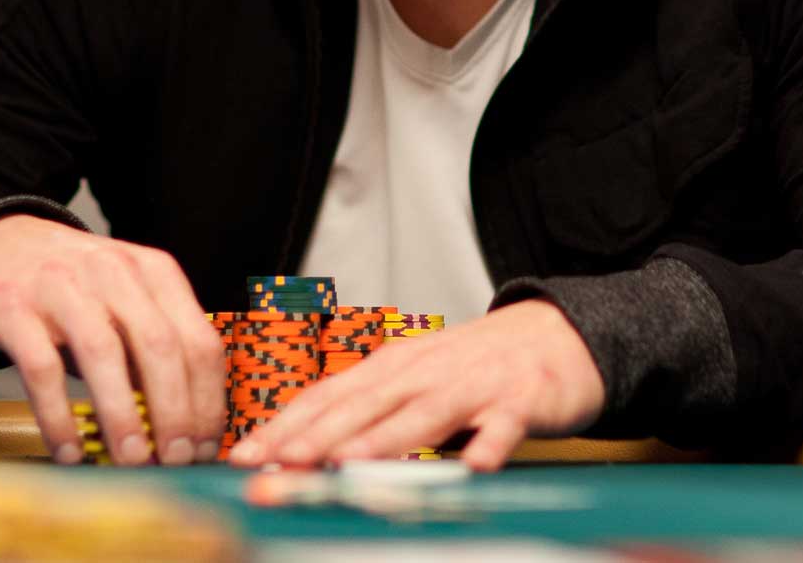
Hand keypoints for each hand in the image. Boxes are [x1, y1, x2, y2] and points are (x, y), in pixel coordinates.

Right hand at [0, 215, 223, 466]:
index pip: (199, 340)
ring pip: (103, 354)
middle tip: (175, 460)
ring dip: (122, 415)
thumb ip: (156, 349)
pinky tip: (69, 451)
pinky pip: (41, 369)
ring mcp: (62, 287)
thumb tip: (187, 426)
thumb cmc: (75, 286)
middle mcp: (114, 273)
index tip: (205, 446)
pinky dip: (58, 416)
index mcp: (154, 272)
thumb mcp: (127, 300)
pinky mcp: (13, 309)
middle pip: (159, 346)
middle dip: (174, 412)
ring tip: (131, 460)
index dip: (208, 400)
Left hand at [229, 300, 605, 470]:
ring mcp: (473, 384)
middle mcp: (425, 372)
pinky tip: (477, 466)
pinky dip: (489, 444)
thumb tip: (305, 453)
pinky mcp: (520, 400)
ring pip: (423, 414)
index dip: (287, 426)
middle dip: (318, 437)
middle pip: (364, 405)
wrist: (556, 336)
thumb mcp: (415, 384)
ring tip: (347, 463)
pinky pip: (503, 426)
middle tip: (280, 465)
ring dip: (384, 439)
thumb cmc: (473, 370)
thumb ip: (369, 417)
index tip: (247, 456)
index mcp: (393, 368)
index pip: (329, 396)